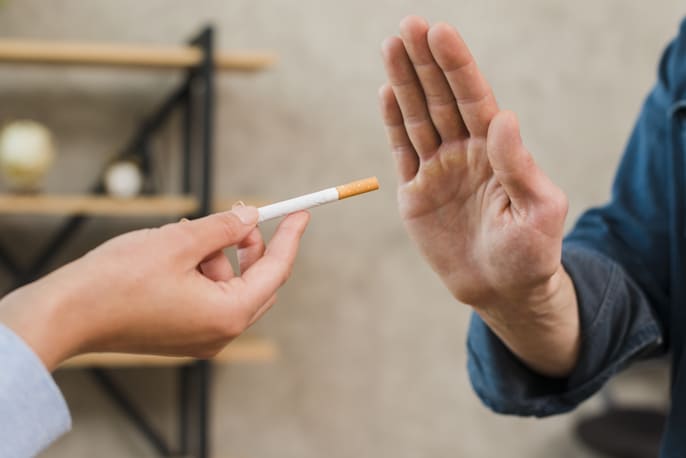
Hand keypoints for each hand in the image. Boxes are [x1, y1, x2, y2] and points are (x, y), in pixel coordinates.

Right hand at [0, 206, 308, 370]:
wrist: (67, 314)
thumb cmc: (119, 279)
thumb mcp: (179, 241)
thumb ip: (223, 228)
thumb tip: (251, 217)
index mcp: (228, 313)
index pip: (276, 270)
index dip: (290, 238)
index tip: (302, 213)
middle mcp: (220, 333)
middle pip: (257, 280)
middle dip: (249, 244)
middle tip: (236, 216)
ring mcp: (201, 337)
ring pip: (230, 285)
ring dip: (218, 254)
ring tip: (187, 232)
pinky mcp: (182, 334)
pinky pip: (208, 296)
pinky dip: (202, 270)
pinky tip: (177, 250)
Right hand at [380, 17, 577, 375]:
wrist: (500, 289)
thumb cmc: (529, 252)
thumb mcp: (538, 211)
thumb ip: (519, 166)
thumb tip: (504, 118)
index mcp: (496, 150)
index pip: (474, 98)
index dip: (456, 66)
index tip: (440, 32)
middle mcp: (465, 152)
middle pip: (441, 98)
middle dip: (424, 62)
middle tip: (407, 25)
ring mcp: (438, 170)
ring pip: (417, 117)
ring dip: (403, 82)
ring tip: (390, 46)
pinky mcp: (415, 193)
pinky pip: (402, 151)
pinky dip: (393, 122)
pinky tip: (386, 92)